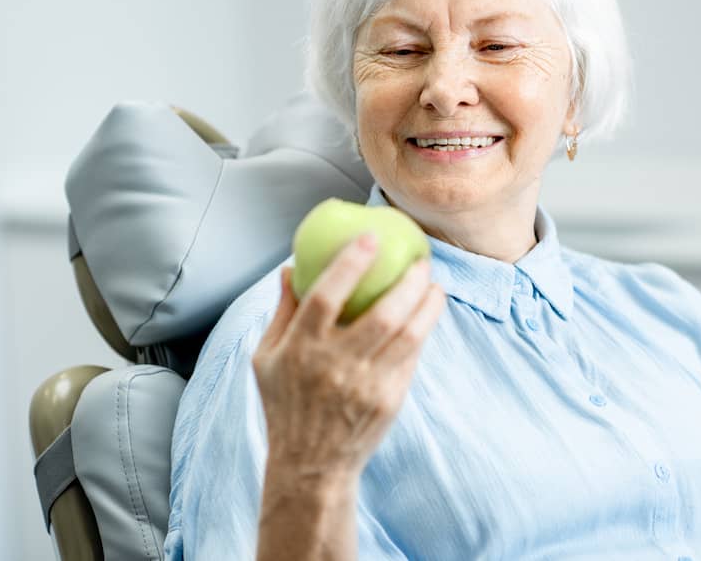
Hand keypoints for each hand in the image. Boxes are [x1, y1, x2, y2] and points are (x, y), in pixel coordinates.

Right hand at [251, 232, 445, 485]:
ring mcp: (366, 385)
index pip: (326, 296)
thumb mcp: (267, 358)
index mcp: (301, 349)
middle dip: (408, 281)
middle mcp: (336, 366)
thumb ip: (282, 311)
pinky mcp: (389, 400)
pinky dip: (422, 330)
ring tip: (433, 284)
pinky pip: (412, 356)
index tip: (370, 236)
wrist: (311, 465)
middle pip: (383, 314)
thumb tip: (289, 267)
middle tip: (420, 261)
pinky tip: (426, 314)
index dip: (349, 263)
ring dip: (427, 304)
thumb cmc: (286, 404)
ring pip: (409, 335)